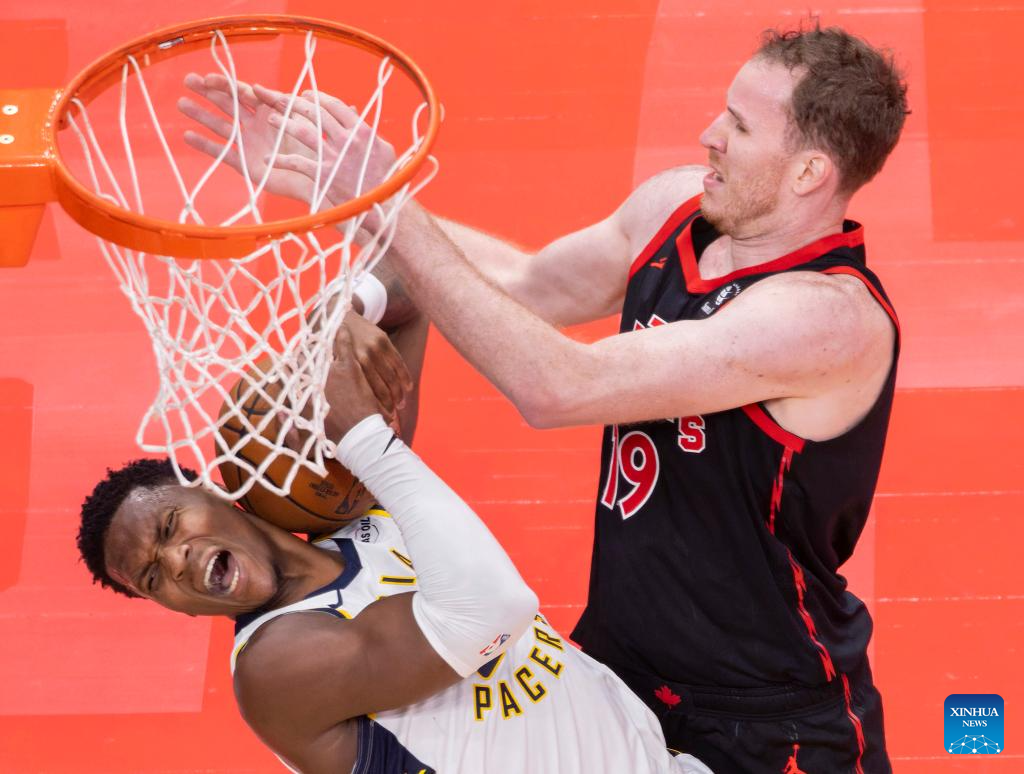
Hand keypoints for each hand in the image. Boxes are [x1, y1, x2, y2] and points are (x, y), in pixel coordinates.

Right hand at [177, 73, 318, 204]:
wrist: (315, 179)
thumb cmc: (312, 148)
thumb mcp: (300, 119)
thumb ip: (281, 102)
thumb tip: (258, 88)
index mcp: (268, 111)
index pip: (242, 92)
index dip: (225, 84)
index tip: (208, 77)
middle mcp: (254, 125)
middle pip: (227, 104)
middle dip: (207, 92)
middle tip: (188, 80)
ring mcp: (248, 144)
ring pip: (220, 125)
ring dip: (201, 114)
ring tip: (181, 103)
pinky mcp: (244, 164)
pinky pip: (221, 152)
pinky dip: (204, 145)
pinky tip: (187, 135)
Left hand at [260, 89, 397, 225]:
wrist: (385, 207)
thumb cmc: (387, 180)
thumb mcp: (383, 150)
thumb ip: (368, 131)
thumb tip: (356, 114)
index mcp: (362, 132)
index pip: (335, 106)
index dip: (317, 97)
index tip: (305, 94)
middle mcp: (347, 140)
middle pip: (316, 113)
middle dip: (295, 103)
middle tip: (282, 100)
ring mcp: (335, 157)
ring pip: (304, 132)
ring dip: (285, 123)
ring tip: (271, 119)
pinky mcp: (324, 175)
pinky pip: (297, 163)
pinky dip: (281, 160)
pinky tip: (269, 158)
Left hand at [322, 315, 411, 441]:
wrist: (339, 316)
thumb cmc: (331, 348)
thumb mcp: (330, 365)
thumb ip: (335, 383)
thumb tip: (335, 411)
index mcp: (348, 367)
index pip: (366, 393)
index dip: (374, 407)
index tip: (378, 419)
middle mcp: (361, 357)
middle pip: (381, 387)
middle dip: (388, 404)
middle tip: (392, 416)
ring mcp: (374, 348)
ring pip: (391, 376)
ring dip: (399, 393)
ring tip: (400, 405)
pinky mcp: (383, 341)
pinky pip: (397, 362)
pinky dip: (404, 376)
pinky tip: (408, 388)